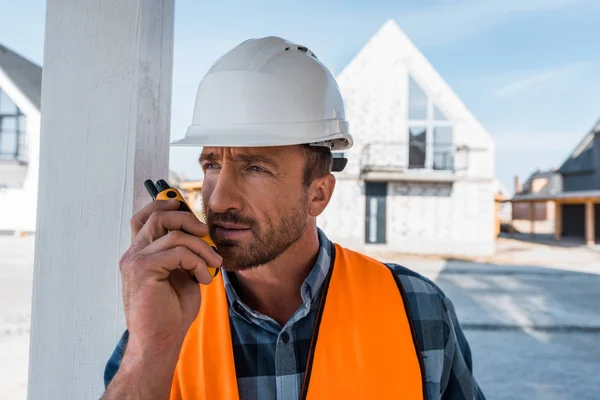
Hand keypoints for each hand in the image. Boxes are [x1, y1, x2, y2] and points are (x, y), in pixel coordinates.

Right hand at [119, 199, 222, 355]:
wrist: (160, 342)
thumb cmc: (171, 313)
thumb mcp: (182, 275)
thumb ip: (185, 253)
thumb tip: (201, 232)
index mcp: (140, 253)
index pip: (145, 216)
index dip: (165, 204)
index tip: (188, 210)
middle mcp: (133, 254)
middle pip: (159, 216)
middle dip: (189, 219)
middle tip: (207, 235)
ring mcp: (135, 261)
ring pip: (174, 234)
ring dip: (202, 247)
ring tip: (214, 264)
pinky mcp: (143, 270)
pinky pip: (178, 252)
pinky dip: (197, 262)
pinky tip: (204, 279)